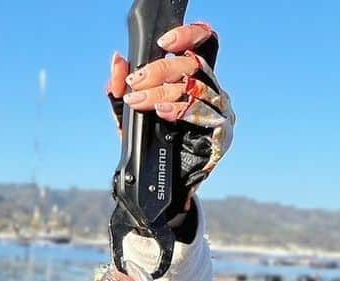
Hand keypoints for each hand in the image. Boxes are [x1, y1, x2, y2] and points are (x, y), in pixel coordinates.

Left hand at [107, 22, 234, 191]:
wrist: (158, 187)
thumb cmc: (148, 146)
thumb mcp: (126, 115)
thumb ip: (119, 89)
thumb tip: (117, 61)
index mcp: (194, 80)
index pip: (203, 44)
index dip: (189, 35)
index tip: (163, 42)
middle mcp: (211, 91)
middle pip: (194, 64)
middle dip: (161, 70)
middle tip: (136, 82)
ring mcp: (220, 112)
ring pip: (197, 87)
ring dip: (164, 91)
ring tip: (140, 101)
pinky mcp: (222, 135)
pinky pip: (205, 114)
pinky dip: (181, 110)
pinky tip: (162, 112)